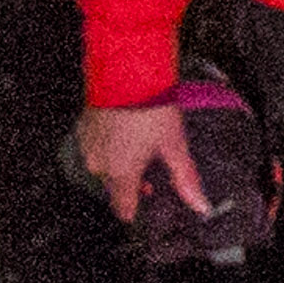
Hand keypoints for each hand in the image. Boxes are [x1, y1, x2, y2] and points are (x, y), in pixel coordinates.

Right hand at [62, 101, 199, 222]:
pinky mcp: (83, 129)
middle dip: (132, 179)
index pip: (123, 209)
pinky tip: (125, 129)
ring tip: (139, 140)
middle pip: (116, 186)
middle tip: (152, 160)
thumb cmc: (149, 107)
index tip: (150, 195)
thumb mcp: (174, 145)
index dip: (138, 207)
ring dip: (119, 160)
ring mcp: (88, 146)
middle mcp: (99, 165)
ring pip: (105, 166)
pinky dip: (109, 144)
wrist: (126, 72)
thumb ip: (185, 179)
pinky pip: (96, 147)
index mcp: (121, 174)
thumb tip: (200, 206)